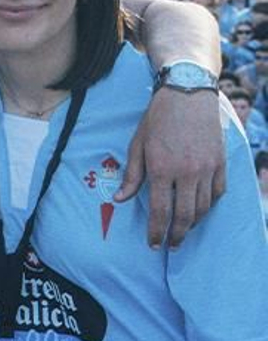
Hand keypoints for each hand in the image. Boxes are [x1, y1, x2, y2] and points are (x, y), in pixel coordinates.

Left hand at [118, 86, 226, 245]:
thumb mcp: (137, 144)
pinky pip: (218, 193)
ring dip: (193, 223)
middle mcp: (186, 172)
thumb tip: (119, 199)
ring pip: (203, 208)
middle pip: (184, 216)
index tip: (153, 244)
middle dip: (176, 235)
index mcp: (161, 168)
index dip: (156, 232)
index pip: (160, 211)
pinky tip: (200, 210)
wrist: (187, 94)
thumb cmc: (157, 119)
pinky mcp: (221, 164)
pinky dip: (209, 205)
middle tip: (170, 245)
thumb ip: (131, 175)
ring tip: (183, 230)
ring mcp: (207, 169)